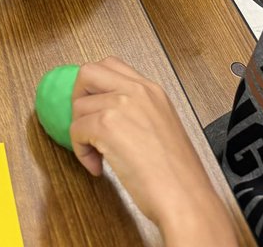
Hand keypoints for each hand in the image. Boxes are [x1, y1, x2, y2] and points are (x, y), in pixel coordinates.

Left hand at [71, 59, 231, 239]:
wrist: (186, 197)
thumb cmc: (179, 175)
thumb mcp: (163, 126)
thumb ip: (139, 111)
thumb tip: (110, 114)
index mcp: (152, 90)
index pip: (112, 66)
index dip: (96, 86)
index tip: (95, 107)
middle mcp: (137, 90)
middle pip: (89, 72)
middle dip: (79, 97)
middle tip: (86, 123)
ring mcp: (121, 105)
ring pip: (79, 106)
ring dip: (81, 133)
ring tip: (98, 156)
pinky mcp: (107, 126)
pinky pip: (76, 130)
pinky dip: (81, 151)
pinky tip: (98, 167)